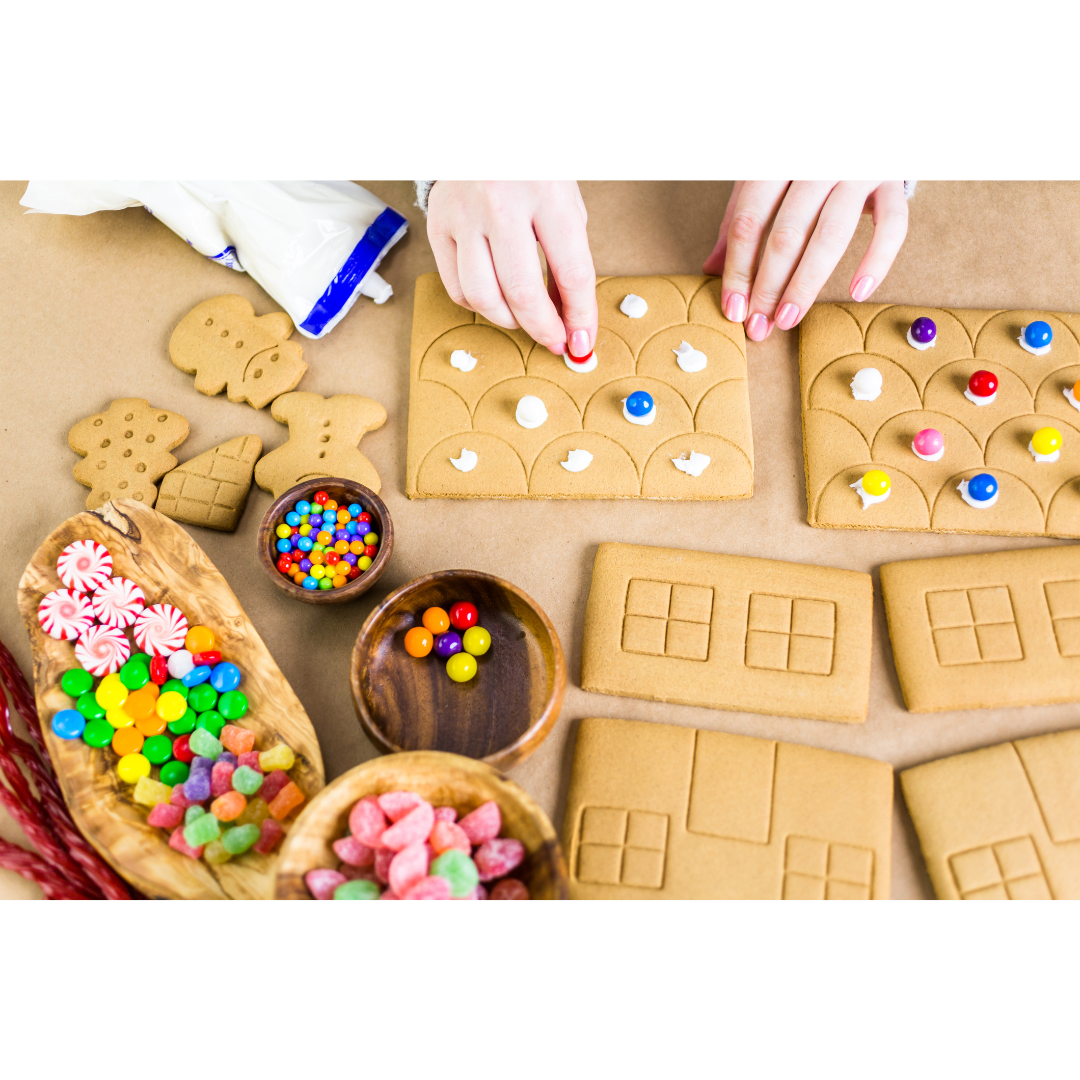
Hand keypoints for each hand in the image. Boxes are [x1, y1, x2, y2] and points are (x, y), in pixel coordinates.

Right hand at [427, 180, 597, 356]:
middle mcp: (501, 205)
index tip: (582, 341)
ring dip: (509, 321)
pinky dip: (479, 307)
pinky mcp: (438, 227)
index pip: (571, 272)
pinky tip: (495, 299)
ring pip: (483, 297)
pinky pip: (457, 289)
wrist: (484, 142)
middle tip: (555, 340)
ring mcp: (464, 216)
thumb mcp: (564, 206)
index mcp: (547, 194)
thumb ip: (568, 261)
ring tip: (523, 318)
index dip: (580, 316)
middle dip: (543, 329)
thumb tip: (571, 320)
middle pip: (522, 292)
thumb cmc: (531, 177)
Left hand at [703, 180, 908, 340]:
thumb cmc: (802, 167)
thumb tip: (711, 268)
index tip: (734, 309)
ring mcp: (858, 172)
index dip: (739, 268)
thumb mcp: (765, 181)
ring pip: (831, 234)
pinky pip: (891, 225)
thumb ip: (740, 219)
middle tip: (759, 326)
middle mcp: (818, 165)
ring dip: (806, 284)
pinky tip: (857, 292)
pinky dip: (876, 260)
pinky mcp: (892, 182)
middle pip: (787, 233)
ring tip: (788, 319)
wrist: (860, 126)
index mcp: (777, 164)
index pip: (749, 220)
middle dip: (769, 286)